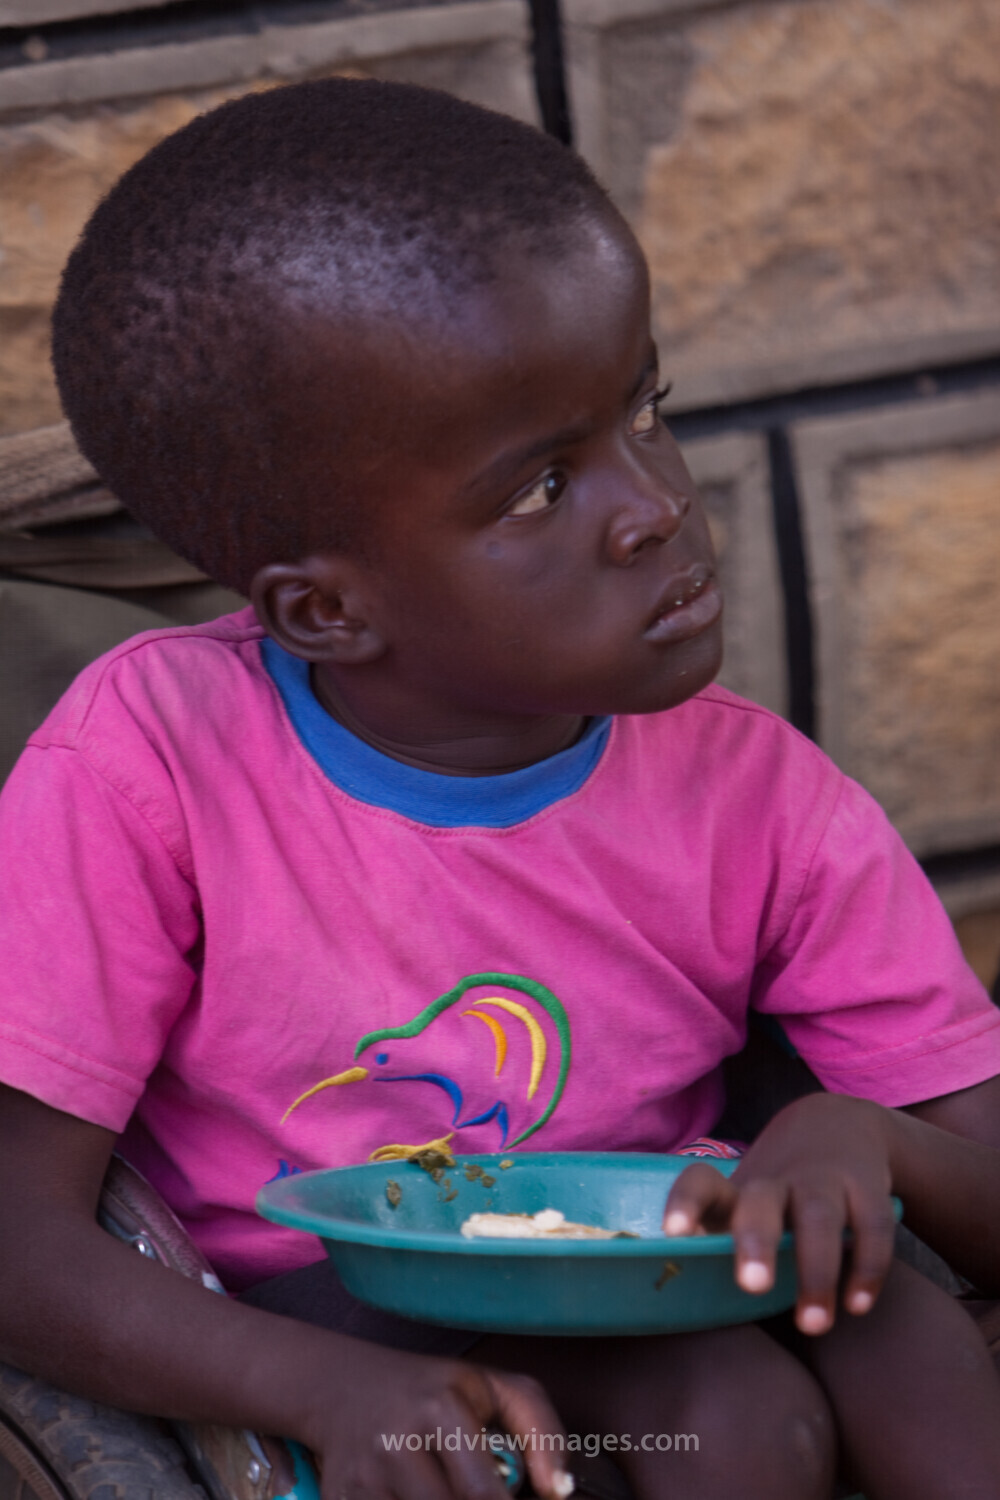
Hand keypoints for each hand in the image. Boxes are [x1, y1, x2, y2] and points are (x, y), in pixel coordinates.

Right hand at [298, 1339, 571, 1499]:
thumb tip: (560, 1491)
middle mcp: (396, 1443)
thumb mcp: (490, 1387)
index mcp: (441, 1408)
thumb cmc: (432, 1391)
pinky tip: (416, 1493)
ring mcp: (363, 1479)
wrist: (342, 1386)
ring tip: (446, 1484)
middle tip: (478, 1491)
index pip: (481, 1494)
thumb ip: (540, 1428)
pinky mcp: (340, 1499)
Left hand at [662, 1094, 898, 1335]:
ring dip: (817, 1271)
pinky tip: (857, 1305)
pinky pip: (872, 1225)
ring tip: (814, 1324)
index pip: (700, 1182)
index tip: (673, 1234)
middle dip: (756, 1240)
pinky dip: (867, 1267)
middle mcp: (777, 1181)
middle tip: (752, 1285)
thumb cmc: (779, 1195)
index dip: (685, 1203)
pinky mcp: (866, 1185)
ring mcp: (823, 1179)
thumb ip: (728, 1249)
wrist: (839, 1124)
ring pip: (819, 1216)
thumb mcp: (748, 1209)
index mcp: (738, 1189)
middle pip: (762, 1202)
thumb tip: (692, 1311)